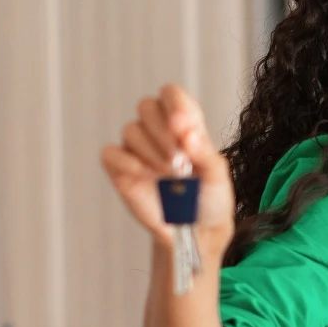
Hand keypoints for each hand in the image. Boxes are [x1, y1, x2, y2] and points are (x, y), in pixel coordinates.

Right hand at [99, 85, 235, 260]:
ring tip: (171, 175)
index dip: (175, 104)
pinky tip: (143, 174)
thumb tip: (188, 135)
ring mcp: (137, 150)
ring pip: (131, 130)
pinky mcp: (120, 170)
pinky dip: (125, 161)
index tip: (183, 126)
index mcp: (183, 123)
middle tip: (181, 160)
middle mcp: (157, 131)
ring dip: (152, 151)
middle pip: (146, 107)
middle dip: (164, 132)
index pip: (171, 94)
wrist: (196, 232)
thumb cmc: (209, 198)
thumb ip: (204, 152)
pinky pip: (110, 154)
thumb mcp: (217, 175)